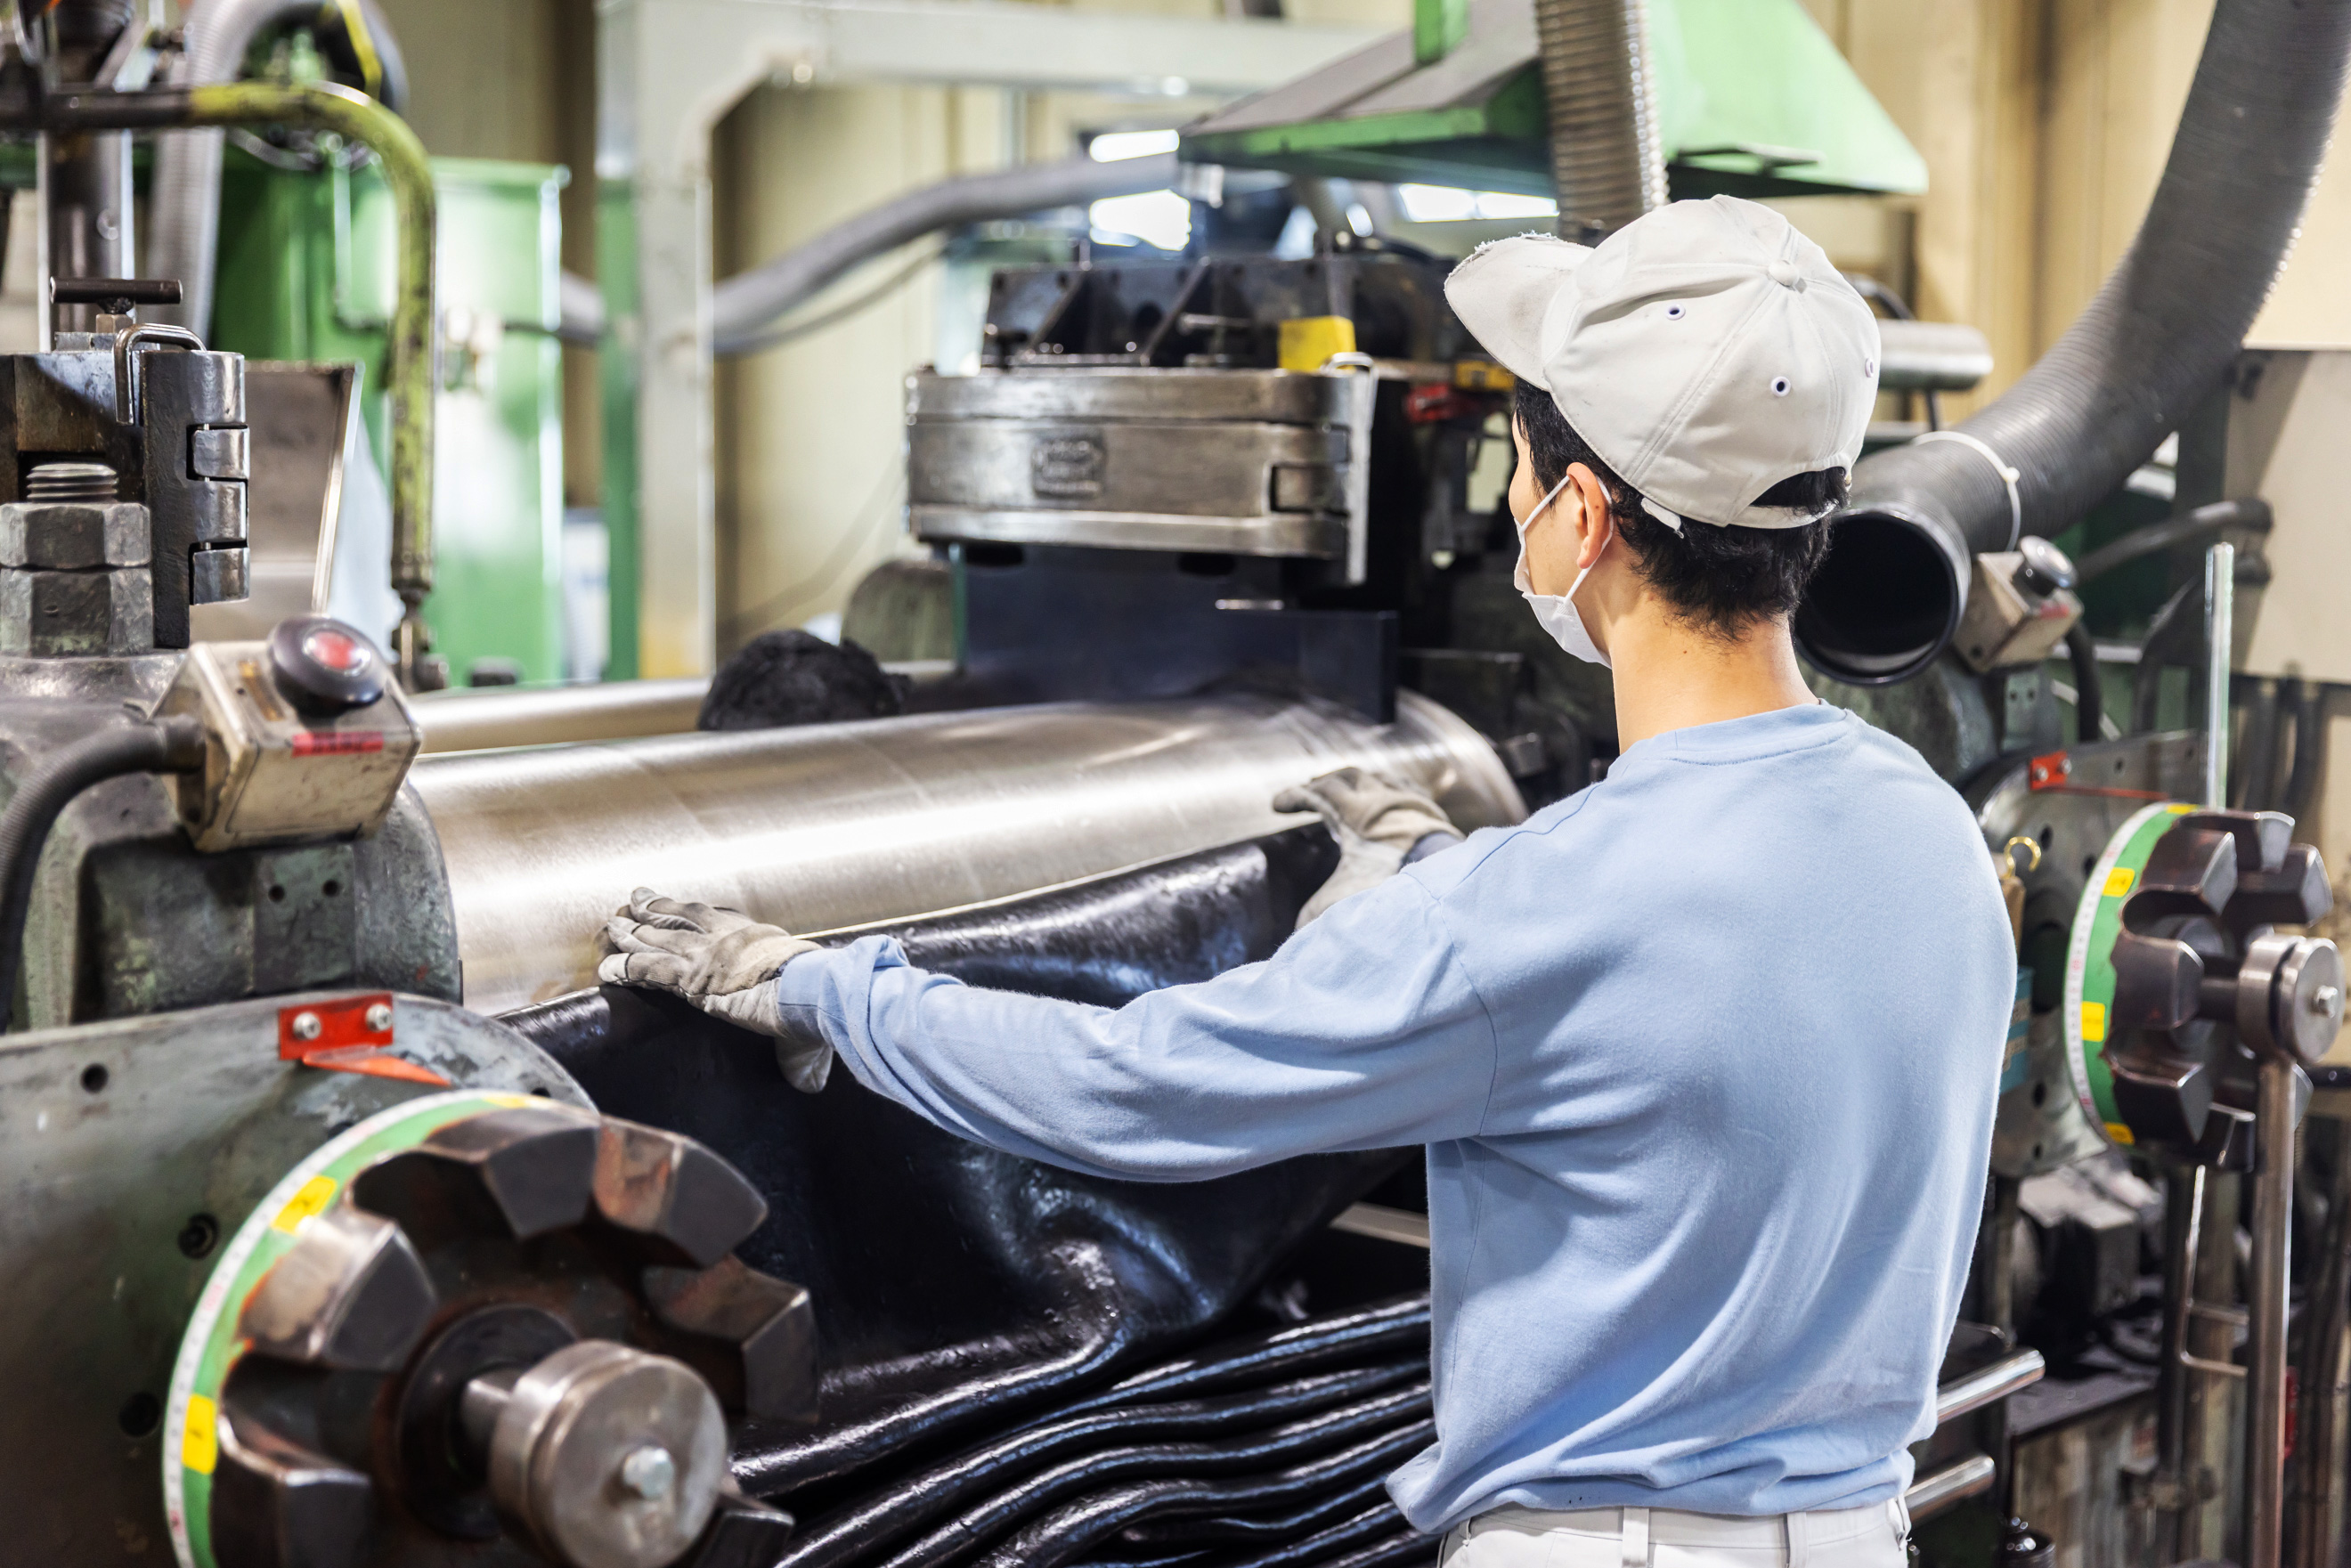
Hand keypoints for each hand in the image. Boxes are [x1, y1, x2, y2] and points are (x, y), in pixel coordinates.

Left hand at [598, 888, 831, 1090]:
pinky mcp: (692, 977)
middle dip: (656, 909)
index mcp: (756, 940)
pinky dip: (623, 967)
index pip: (717, 920)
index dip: (695, 913)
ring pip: (658, 937)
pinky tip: (604, 968)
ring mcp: (707, 955)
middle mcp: (727, 939)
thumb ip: (799, 1052)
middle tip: (636, 898)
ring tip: (611, 923)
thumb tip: (808, 1083)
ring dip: (632, 930)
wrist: (813, 988)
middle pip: (682, 918)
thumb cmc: (819, 1000)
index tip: (681, 906)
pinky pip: (647, 969)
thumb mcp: (808, 1013)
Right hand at [1273, 768, 1460, 926]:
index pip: (1315, 795)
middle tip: (1310, 787)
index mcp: (1354, 813)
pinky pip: (1407, 788)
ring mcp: (1409, 802)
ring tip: (1348, 786)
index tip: (1277, 804)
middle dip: (1324, 781)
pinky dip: (1390, 787)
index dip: (1293, 797)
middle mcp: (1381, 800)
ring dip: (1358, 781)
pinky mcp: (1432, 813)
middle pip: (1345, 777)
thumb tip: (1297, 931)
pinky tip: (1392, 795)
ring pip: (1378, 777)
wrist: (1449, 886)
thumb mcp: (1342, 904)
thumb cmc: (1393, 889)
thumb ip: (1313, 916)